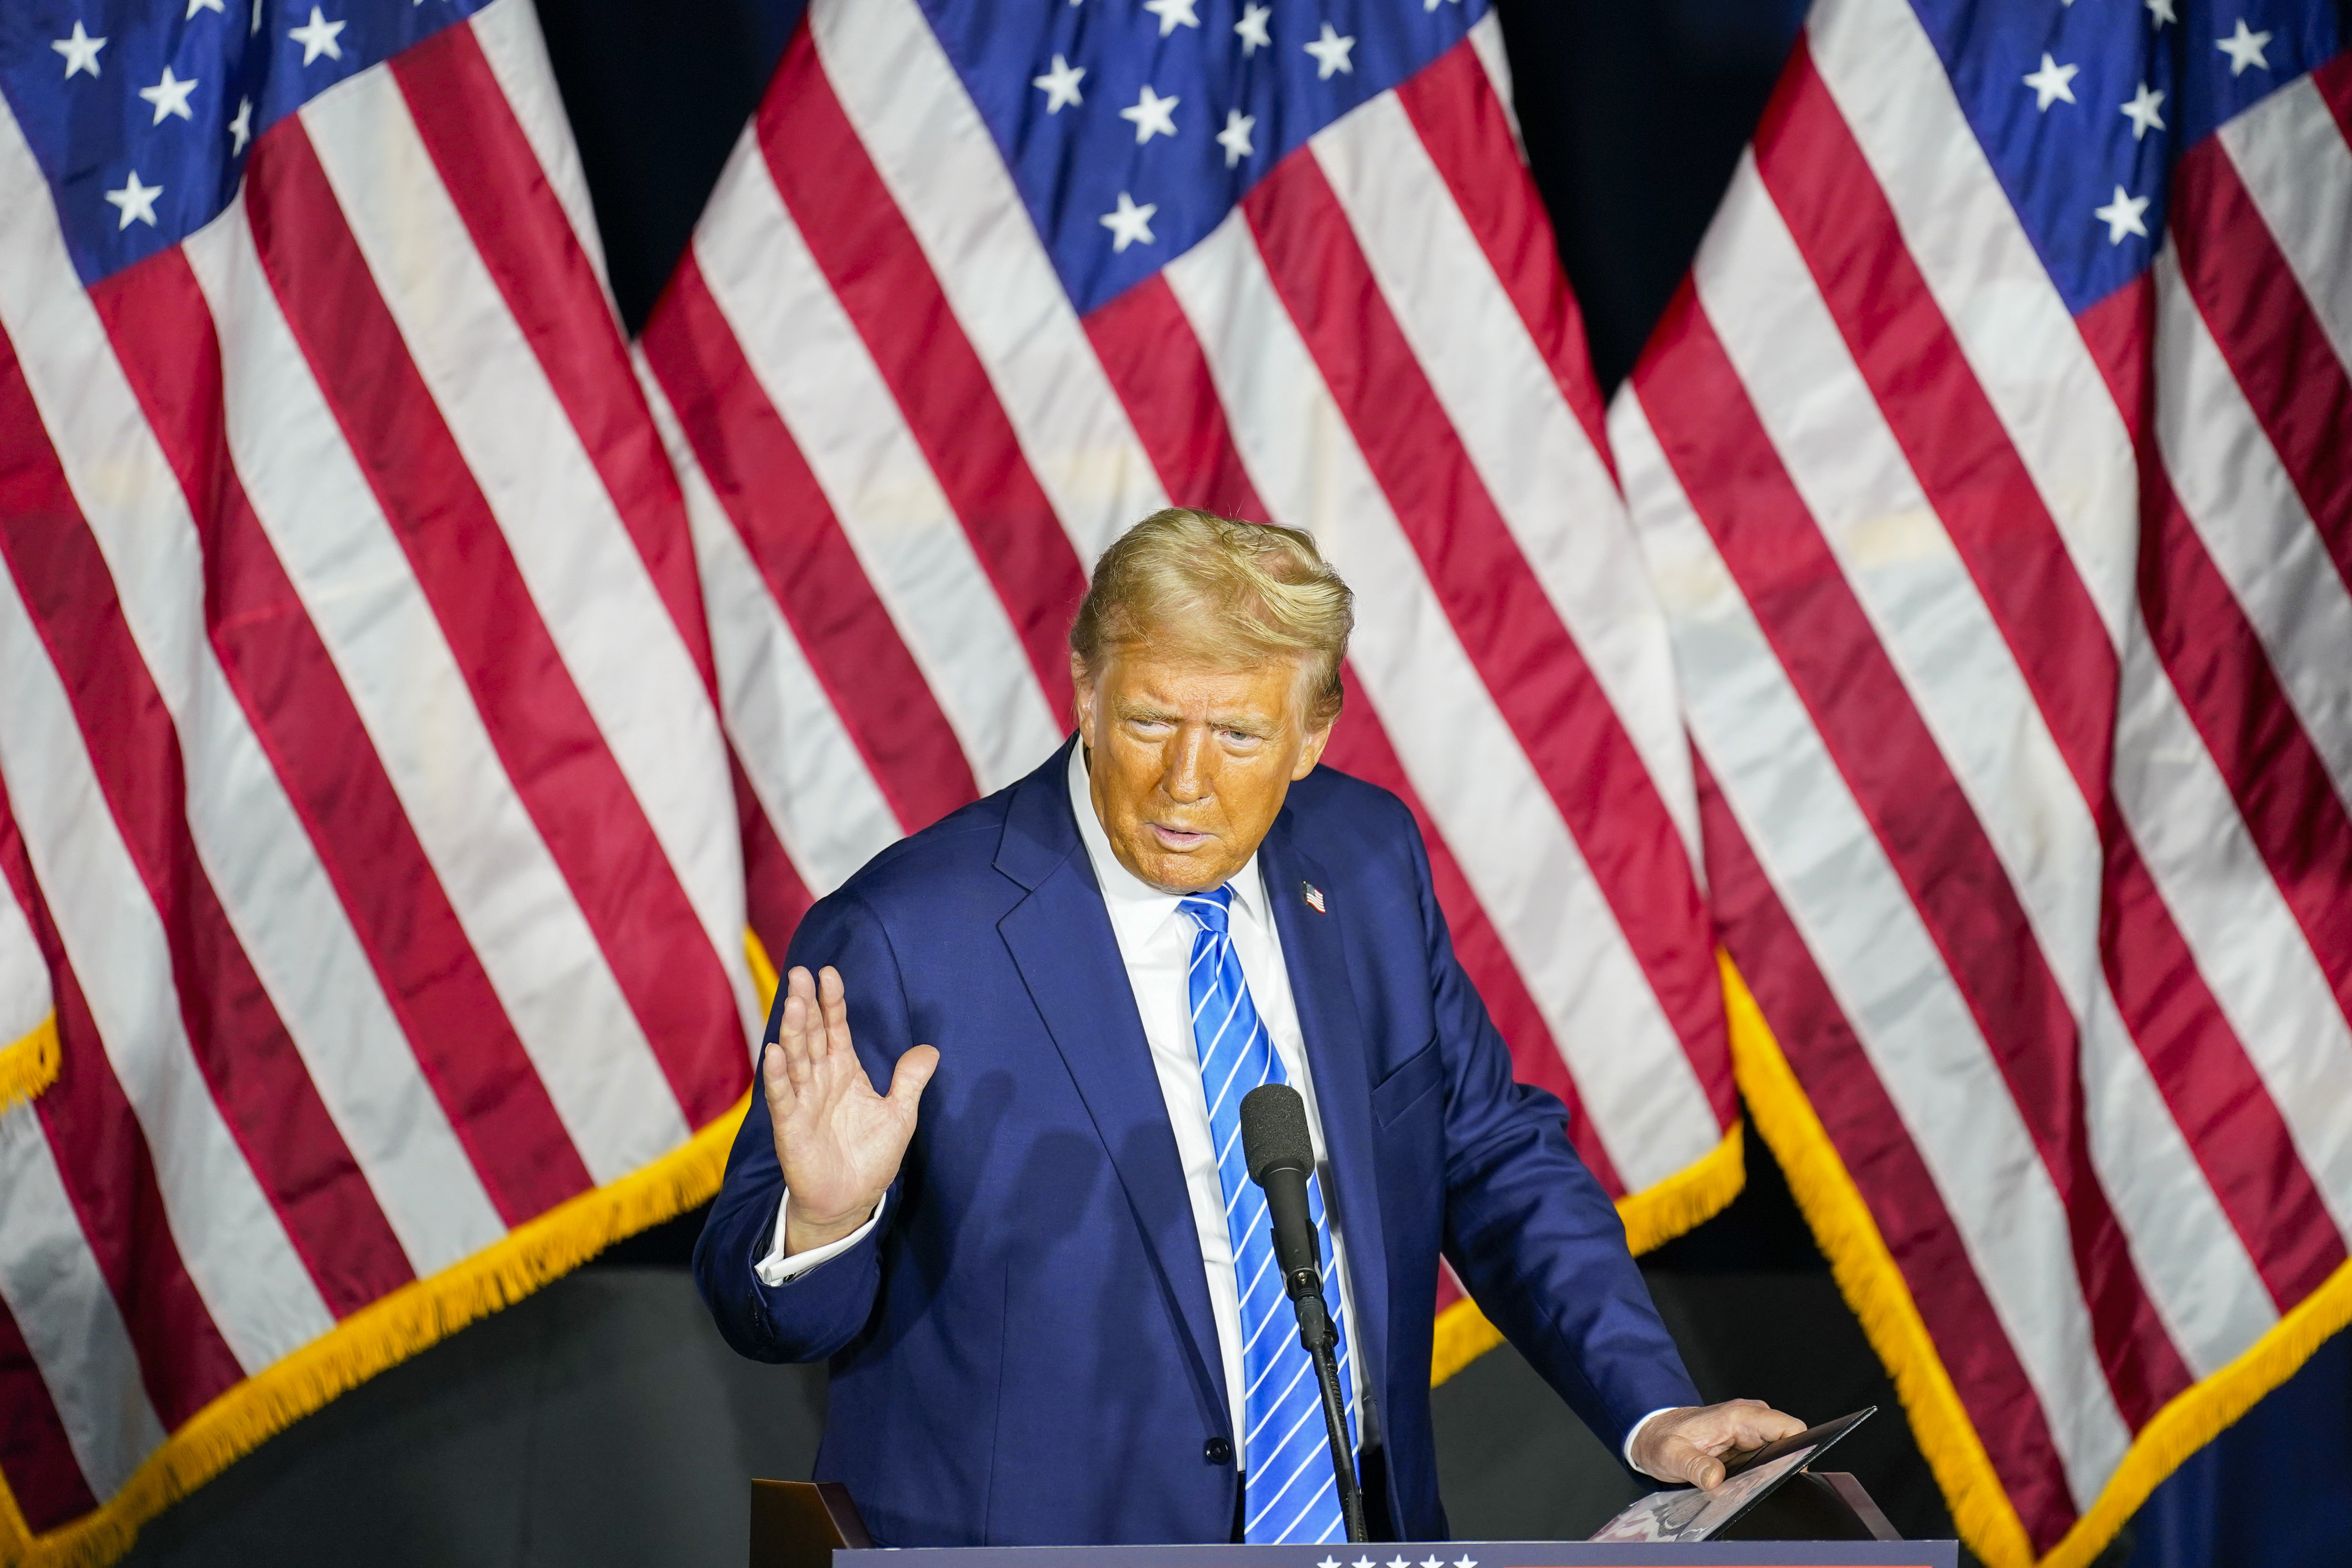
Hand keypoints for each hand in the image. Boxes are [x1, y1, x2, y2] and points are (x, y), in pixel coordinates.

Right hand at [763, 965, 938, 1255]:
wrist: (850, 1200)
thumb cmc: (870, 1157)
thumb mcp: (900, 1115)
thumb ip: (909, 1081)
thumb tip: (932, 1049)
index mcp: (845, 1071)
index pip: (836, 1028)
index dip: (833, 1002)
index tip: (829, 973)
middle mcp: (820, 1079)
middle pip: (812, 1035)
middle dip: (807, 1005)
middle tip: (801, 973)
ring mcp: (803, 1101)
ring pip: (795, 1059)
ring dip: (793, 1032)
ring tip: (795, 1004)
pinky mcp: (790, 1126)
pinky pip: (782, 1096)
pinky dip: (778, 1075)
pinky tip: (774, 1052)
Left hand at [1629, 1399, 1806, 1489]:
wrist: (1651, 1434)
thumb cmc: (1660, 1440)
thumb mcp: (1671, 1455)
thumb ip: (1694, 1466)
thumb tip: (1716, 1478)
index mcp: (1737, 1417)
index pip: (1788, 1427)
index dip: (1800, 1449)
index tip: (1794, 1473)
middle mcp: (1748, 1421)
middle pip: (1789, 1442)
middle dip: (1785, 1466)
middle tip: (1763, 1486)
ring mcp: (1748, 1434)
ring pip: (1779, 1452)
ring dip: (1771, 1472)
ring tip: (1749, 1487)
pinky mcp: (1744, 1446)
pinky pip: (1766, 1459)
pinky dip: (1761, 1473)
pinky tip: (1745, 1486)